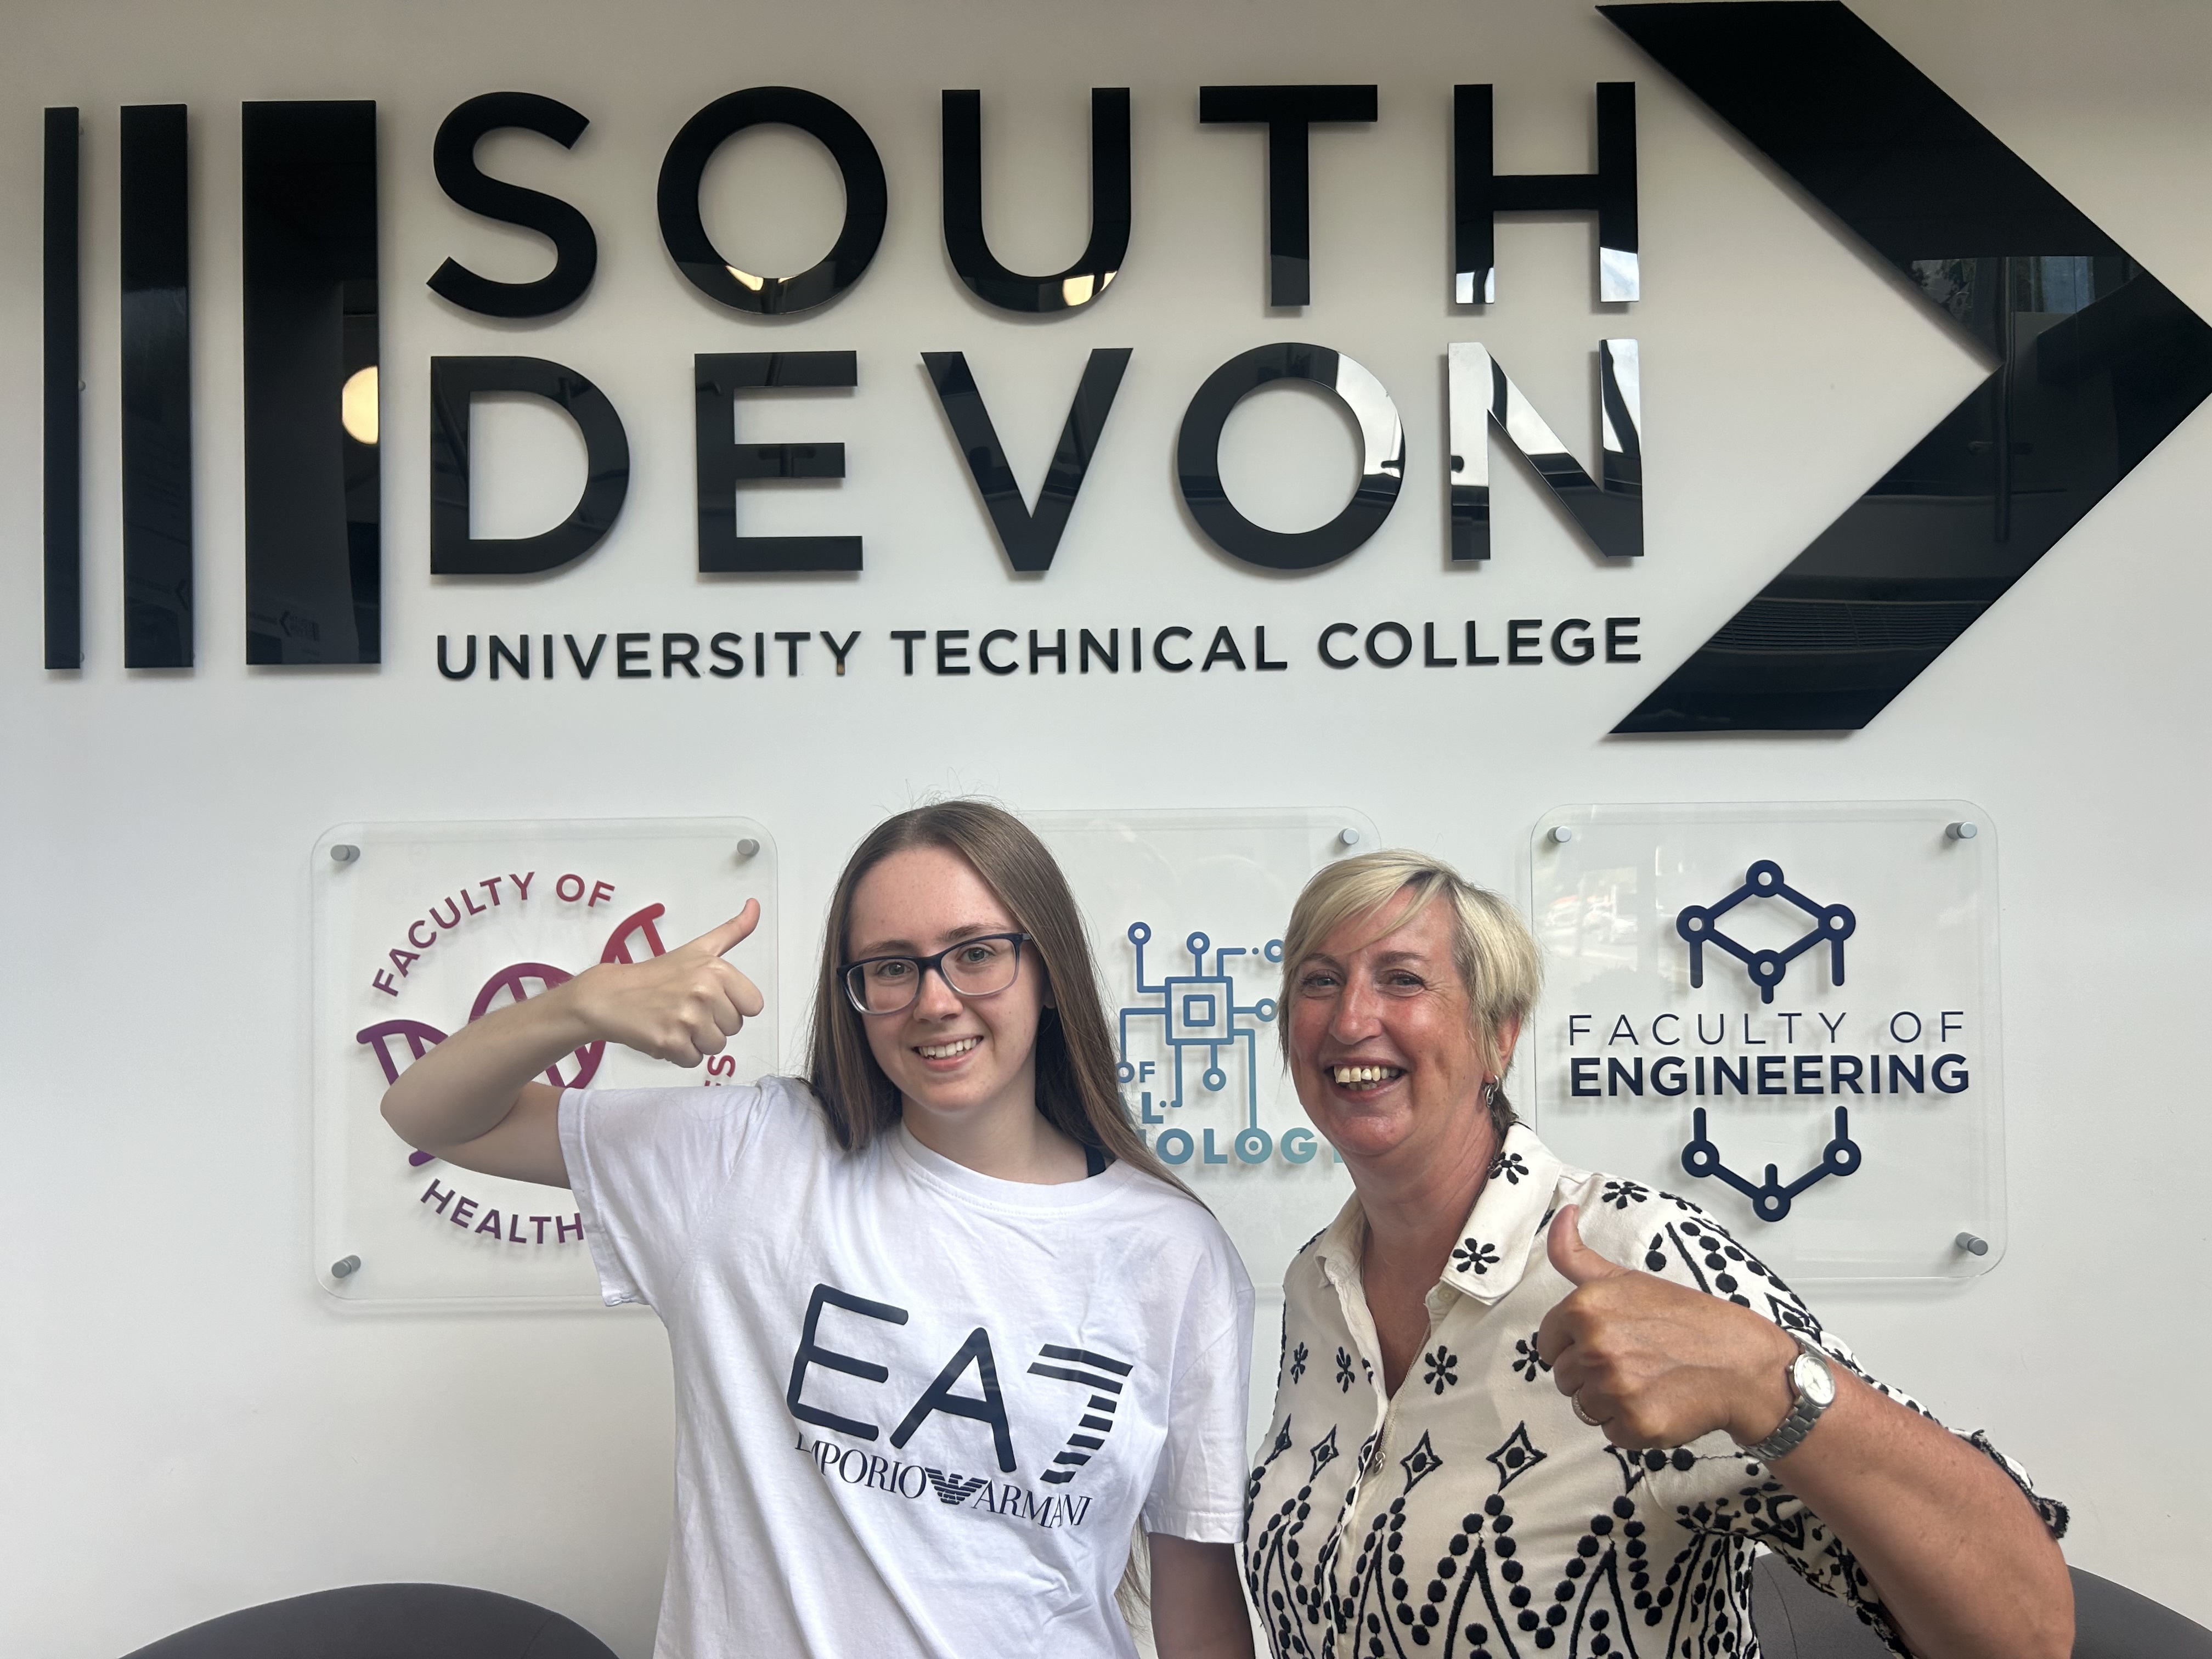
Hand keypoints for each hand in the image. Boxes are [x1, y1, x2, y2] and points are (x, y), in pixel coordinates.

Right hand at [565, 901, 765, 1066]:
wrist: (611, 995)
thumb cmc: (657, 975)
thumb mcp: (699, 948)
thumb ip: (733, 930)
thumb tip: (755, 905)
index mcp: (716, 970)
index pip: (753, 1006)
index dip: (733, 1005)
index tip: (712, 998)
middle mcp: (704, 992)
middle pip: (734, 1028)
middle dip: (713, 1024)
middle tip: (687, 1009)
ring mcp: (686, 1018)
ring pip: (716, 1047)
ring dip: (697, 1041)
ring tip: (675, 1021)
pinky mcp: (670, 1042)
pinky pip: (693, 1060)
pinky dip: (679, 1054)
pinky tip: (664, 1033)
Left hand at [1536, 1204, 1797, 1449]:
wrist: (1741, 1363)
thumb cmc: (1686, 1319)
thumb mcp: (1628, 1278)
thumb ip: (1578, 1255)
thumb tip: (1562, 1214)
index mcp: (1585, 1308)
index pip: (1548, 1343)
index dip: (1573, 1345)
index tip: (1605, 1342)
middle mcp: (1594, 1348)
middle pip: (1564, 1377)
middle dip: (1593, 1374)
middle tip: (1635, 1361)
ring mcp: (1614, 1389)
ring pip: (1584, 1406)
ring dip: (1610, 1401)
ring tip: (1647, 1381)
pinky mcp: (1634, 1425)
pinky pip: (1610, 1432)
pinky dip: (1631, 1425)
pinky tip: (1658, 1403)